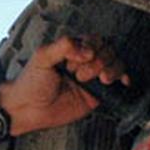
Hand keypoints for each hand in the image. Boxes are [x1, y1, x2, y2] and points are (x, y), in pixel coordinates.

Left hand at [0, 35, 127, 136]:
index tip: (83, 56)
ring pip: (114, 65)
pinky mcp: (95, 95)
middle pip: (107, 51)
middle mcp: (83, 63)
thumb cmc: (30, 83)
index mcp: (71, 50)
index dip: (92, 46)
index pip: (94, 40)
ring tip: (98, 79)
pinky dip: (122, 80)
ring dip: (110, 69)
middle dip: (99, 60)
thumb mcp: (42, 57)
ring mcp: (90, 78)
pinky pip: (115, 85)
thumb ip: (63, 46)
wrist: (28, 109)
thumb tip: (87, 50)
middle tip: (80, 73)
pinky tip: (121, 81)